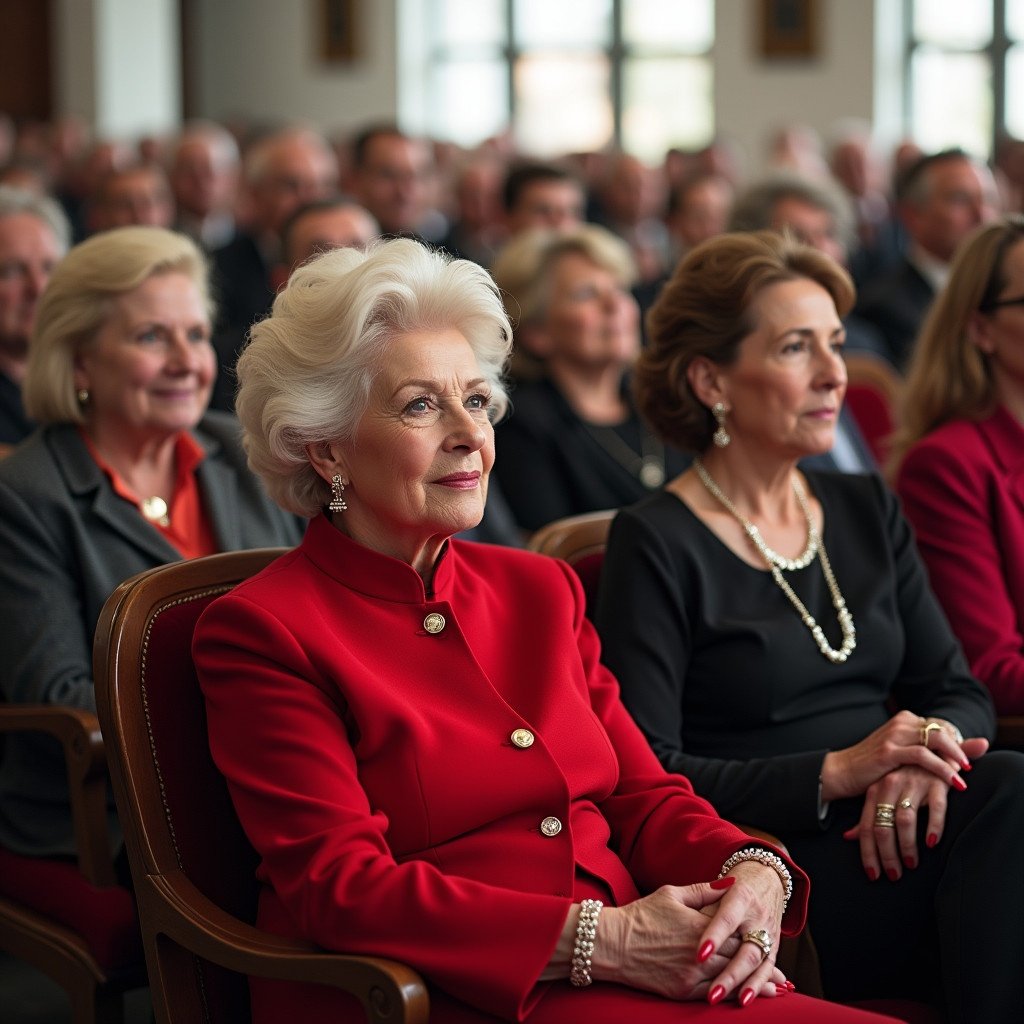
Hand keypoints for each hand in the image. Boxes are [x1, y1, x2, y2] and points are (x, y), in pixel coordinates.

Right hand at [594, 867, 786, 1004]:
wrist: (613, 943)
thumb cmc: (641, 915)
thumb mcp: (672, 893)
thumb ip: (704, 890)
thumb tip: (729, 884)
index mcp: (699, 926)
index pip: (736, 935)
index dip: (756, 941)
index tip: (773, 945)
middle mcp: (699, 953)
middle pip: (738, 961)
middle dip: (762, 969)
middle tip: (785, 978)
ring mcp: (690, 975)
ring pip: (730, 981)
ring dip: (753, 987)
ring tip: (774, 992)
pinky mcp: (680, 991)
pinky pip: (712, 997)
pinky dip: (731, 998)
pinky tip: (742, 1000)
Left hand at [698, 861, 788, 1006]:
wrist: (763, 882)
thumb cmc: (730, 889)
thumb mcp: (716, 889)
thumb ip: (703, 905)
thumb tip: (687, 925)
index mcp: (741, 896)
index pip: (726, 919)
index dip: (714, 937)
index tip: (699, 955)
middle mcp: (757, 916)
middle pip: (745, 948)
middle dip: (730, 973)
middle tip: (711, 991)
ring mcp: (768, 934)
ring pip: (757, 963)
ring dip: (743, 984)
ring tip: (726, 998)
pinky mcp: (774, 948)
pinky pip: (766, 970)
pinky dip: (757, 986)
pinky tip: (745, 999)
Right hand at [821, 710, 981, 801]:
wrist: (842, 771)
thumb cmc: (874, 765)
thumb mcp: (904, 755)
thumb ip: (934, 750)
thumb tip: (977, 745)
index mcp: (904, 719)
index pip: (940, 725)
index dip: (955, 742)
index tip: (964, 760)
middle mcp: (900, 722)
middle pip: (941, 729)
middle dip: (960, 748)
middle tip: (969, 766)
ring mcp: (894, 734)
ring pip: (935, 739)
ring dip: (955, 758)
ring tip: (965, 774)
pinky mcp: (888, 751)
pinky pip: (923, 756)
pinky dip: (942, 768)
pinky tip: (952, 781)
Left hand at [843, 738, 986, 880]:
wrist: (931, 747)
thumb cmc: (906, 777)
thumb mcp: (883, 794)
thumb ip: (868, 815)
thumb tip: (849, 837)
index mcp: (876, 790)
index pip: (866, 826)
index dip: (868, 852)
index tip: (873, 874)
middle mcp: (890, 786)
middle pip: (882, 827)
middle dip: (886, 855)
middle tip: (894, 875)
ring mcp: (913, 783)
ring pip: (904, 821)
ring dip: (908, 846)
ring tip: (912, 864)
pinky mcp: (936, 782)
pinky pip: (935, 808)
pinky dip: (933, 826)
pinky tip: (932, 842)